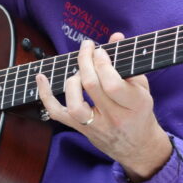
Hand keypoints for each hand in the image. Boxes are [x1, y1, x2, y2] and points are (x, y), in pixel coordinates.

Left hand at [36, 33, 171, 181]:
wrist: (138, 147)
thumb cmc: (139, 112)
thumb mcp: (141, 87)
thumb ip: (127, 61)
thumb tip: (114, 36)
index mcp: (134, 105)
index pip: (113, 84)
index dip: (102, 63)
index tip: (99, 50)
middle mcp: (115, 118)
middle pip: (92, 87)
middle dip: (85, 61)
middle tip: (87, 47)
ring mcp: (95, 126)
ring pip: (75, 104)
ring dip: (72, 80)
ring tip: (78, 71)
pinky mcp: (80, 130)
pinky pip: (58, 114)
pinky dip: (46, 96)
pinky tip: (42, 78)